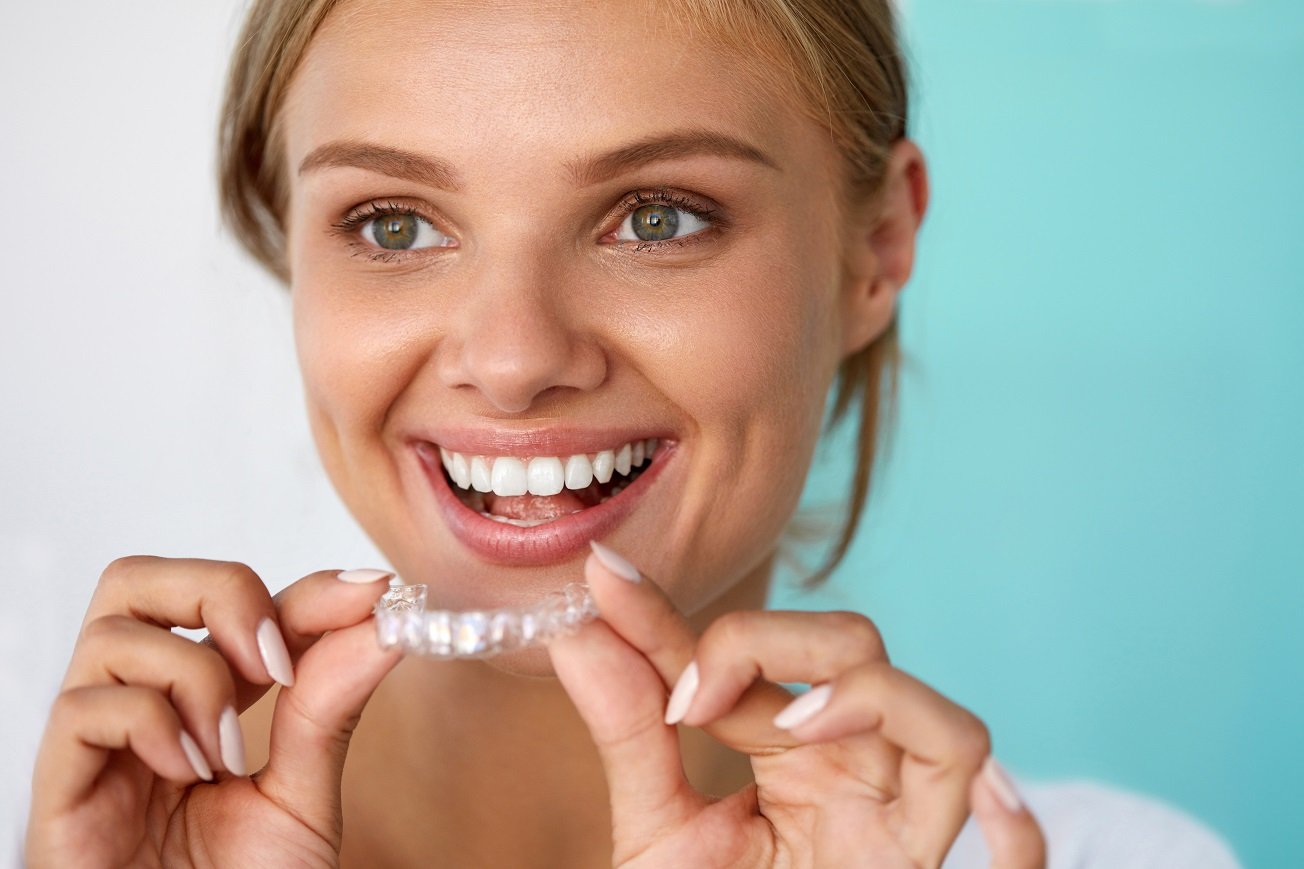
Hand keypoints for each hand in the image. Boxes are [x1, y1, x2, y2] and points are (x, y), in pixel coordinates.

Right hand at [25, 556, 401, 867]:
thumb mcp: (301, 797)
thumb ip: (331, 709)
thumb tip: (383, 623)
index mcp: (199, 707)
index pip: (234, 608)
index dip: (302, 590)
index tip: (372, 594)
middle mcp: (139, 712)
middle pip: (139, 582)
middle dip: (221, 592)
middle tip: (276, 660)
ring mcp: (93, 751)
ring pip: (112, 631)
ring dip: (193, 675)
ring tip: (226, 753)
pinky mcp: (56, 795)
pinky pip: (82, 708)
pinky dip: (150, 722)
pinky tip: (189, 772)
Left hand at [549, 544, 1046, 867]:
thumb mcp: (656, 833)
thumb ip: (629, 733)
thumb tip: (578, 632)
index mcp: (792, 747)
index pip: (752, 649)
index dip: (680, 617)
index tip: (608, 584)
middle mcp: (855, 769)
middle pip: (858, 649)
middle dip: (771, 639)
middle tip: (688, 699)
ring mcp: (898, 825)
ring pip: (947, 727)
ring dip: (872, 698)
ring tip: (788, 728)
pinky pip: (1023, 855)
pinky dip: (1015, 824)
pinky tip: (981, 801)